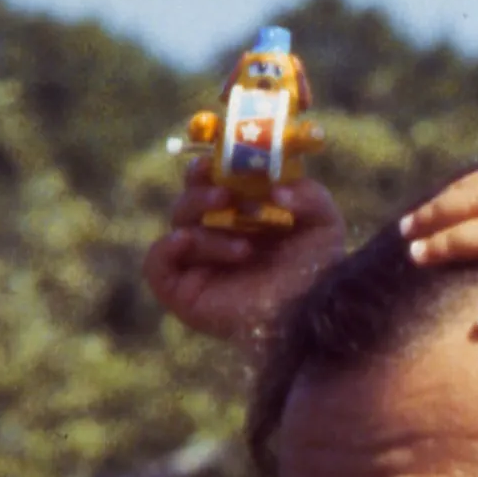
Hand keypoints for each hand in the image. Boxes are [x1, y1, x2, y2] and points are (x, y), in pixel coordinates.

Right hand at [145, 168, 346, 348]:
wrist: (311, 317)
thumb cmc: (317, 271)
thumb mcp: (322, 222)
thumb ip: (305, 193)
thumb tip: (275, 190)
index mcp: (240, 212)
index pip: (210, 179)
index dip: (208, 165)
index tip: (218, 158)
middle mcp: (215, 234)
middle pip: (188, 197)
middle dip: (201, 191)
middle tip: (225, 195)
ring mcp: (196, 264)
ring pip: (179, 225)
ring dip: (209, 230)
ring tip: (246, 249)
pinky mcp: (182, 293)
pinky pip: (155, 264)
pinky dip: (167, 248)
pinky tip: (190, 242)